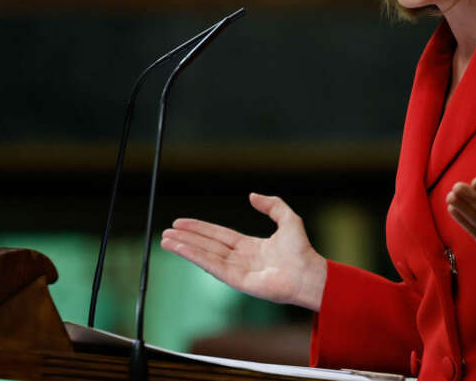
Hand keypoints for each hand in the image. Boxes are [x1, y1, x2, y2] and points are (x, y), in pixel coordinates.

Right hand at [160, 193, 326, 310]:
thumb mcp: (288, 219)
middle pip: (208, 245)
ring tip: (166, 240)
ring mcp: (237, 270)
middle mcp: (241, 258)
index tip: (182, 223)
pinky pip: (212, 266)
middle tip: (167, 232)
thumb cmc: (302, 251)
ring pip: (205, 256)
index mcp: (250, 246)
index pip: (219, 235)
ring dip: (185, 248)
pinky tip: (182, 249)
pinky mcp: (236, 281)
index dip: (200, 228)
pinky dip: (195, 257)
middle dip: (187, 238)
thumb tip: (252, 195)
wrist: (309, 273)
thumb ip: (271, 205)